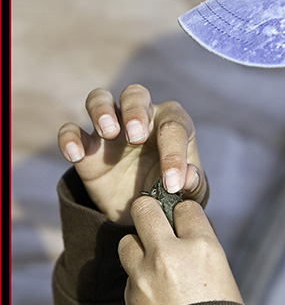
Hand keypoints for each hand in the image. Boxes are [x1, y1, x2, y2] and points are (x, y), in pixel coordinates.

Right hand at [58, 85, 207, 224]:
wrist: (142, 209)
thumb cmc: (171, 191)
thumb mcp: (190, 195)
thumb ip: (195, 186)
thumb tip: (188, 178)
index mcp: (172, 124)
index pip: (174, 127)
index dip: (174, 154)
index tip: (172, 184)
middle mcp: (141, 118)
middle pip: (135, 94)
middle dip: (135, 110)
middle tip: (136, 136)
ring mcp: (111, 128)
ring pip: (100, 99)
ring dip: (102, 111)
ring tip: (109, 133)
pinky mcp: (87, 146)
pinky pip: (72, 130)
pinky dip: (70, 138)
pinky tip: (77, 155)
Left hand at [118, 196, 243, 304]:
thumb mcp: (221, 272)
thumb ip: (199, 247)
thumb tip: (182, 230)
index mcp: (202, 247)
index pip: (186, 207)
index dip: (185, 213)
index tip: (184, 219)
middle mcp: (170, 254)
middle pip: (144, 209)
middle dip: (149, 210)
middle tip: (154, 219)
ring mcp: (145, 275)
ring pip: (126, 241)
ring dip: (138, 246)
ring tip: (151, 259)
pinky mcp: (130, 296)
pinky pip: (128, 275)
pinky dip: (138, 277)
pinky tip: (153, 290)